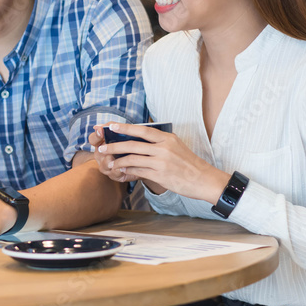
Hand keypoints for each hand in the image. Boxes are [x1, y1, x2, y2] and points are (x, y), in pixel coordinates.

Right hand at [89, 125, 139, 184]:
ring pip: (104, 164)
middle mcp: (101, 155)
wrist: (143, 161)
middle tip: (106, 145)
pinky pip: (114, 173)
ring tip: (112, 157)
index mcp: (102, 143)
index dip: (96, 135)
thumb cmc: (132, 145)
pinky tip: (124, 166)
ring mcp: (107, 166)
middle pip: (98, 152)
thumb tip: (111, 125)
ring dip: (108, 160)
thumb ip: (119, 129)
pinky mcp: (115, 175)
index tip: (101, 130)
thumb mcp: (126, 135)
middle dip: (103, 148)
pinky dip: (119, 170)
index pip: (93, 139)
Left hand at [95, 123, 228, 203]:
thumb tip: (139, 139)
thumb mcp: (176, 146)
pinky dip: (127, 171)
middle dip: (114, 146)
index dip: (125, 127)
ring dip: (118, 161)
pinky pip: (138, 171)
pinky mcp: (160, 175)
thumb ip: (159, 142)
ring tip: (109, 163)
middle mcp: (163, 148)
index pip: (142, 130)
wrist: (204, 180)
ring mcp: (161, 162)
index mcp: (167, 138)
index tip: (110, 126)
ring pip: (132, 159)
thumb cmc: (189, 163)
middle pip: (132, 144)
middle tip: (101, 148)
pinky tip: (121, 171)